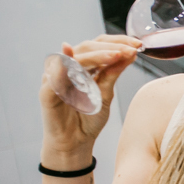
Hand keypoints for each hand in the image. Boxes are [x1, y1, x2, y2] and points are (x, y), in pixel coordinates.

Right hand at [40, 35, 141, 166]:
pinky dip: (67, 68)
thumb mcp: (106, 92)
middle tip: (131, 48)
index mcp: (81, 65)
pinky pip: (56, 77)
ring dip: (96, 55)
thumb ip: (114, 72)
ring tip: (117, 55)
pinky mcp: (46, 92)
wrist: (75, 142)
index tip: (137, 44)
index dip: (117, 41)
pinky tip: (79, 62)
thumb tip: (130, 52)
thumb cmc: (89, 117)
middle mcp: (66, 67)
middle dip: (110, 46)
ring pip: (73, 58)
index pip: (97, 45)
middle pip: (86, 47)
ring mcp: (54, 78)